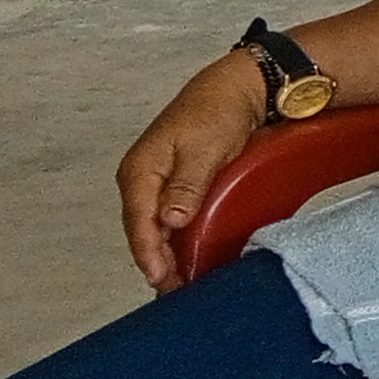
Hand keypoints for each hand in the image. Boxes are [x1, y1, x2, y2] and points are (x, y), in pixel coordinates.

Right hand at [118, 59, 270, 290]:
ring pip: (155, 226)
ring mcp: (157, 181)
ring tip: (179, 281)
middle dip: (156, 260)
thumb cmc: (220, 112)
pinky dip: (174, 238)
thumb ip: (187, 185)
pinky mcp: (175, 184)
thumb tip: (169, 219)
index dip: (148, 252)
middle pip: (143, 228)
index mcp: (141, 169)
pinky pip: (168, 217)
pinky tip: (185, 254)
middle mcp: (143, 177)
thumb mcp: (206, 149)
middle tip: (174, 290)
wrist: (239, 88)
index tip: (159, 277)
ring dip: (165, 253)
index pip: (139, 220)